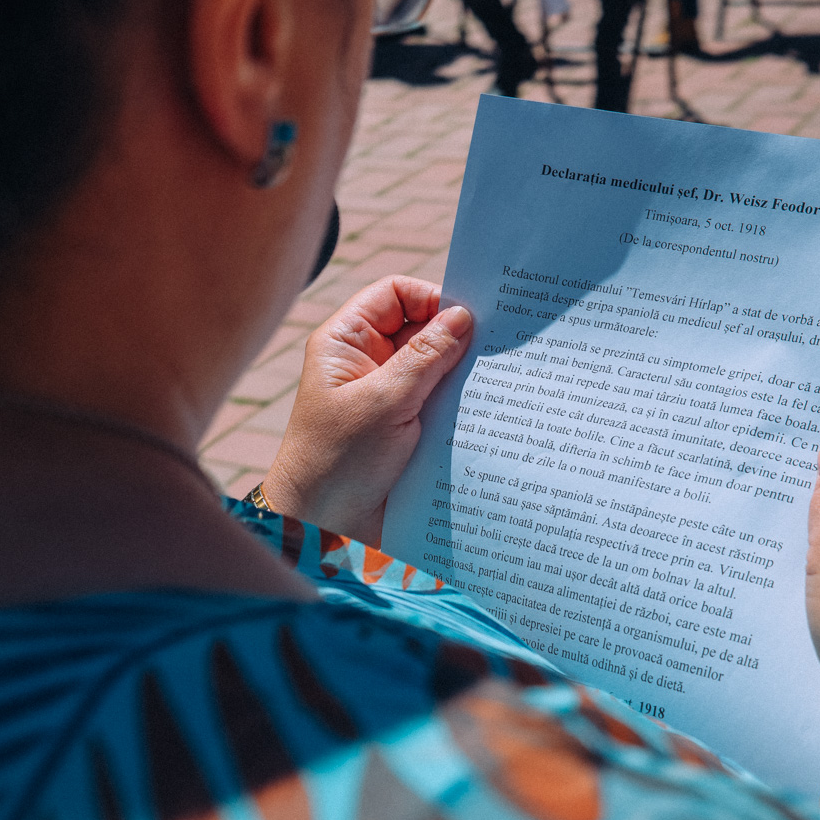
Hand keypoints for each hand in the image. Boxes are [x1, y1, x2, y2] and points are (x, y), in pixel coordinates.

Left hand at [262, 276, 471, 545]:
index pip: (395, 294)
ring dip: (462, 375)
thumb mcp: (383, 403)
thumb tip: (463, 317)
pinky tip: (487, 410)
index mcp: (347, 342)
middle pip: (422, 329)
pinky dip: (460, 404)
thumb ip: (425, 357)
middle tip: (496, 348)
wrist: (322, 526)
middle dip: (456, 338)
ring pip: (436, 368)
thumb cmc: (337, 460)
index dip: (432, 298)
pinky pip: (439, 402)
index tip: (469, 318)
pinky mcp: (405, 427)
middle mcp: (368, 362)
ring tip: (496, 381)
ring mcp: (388, 395)